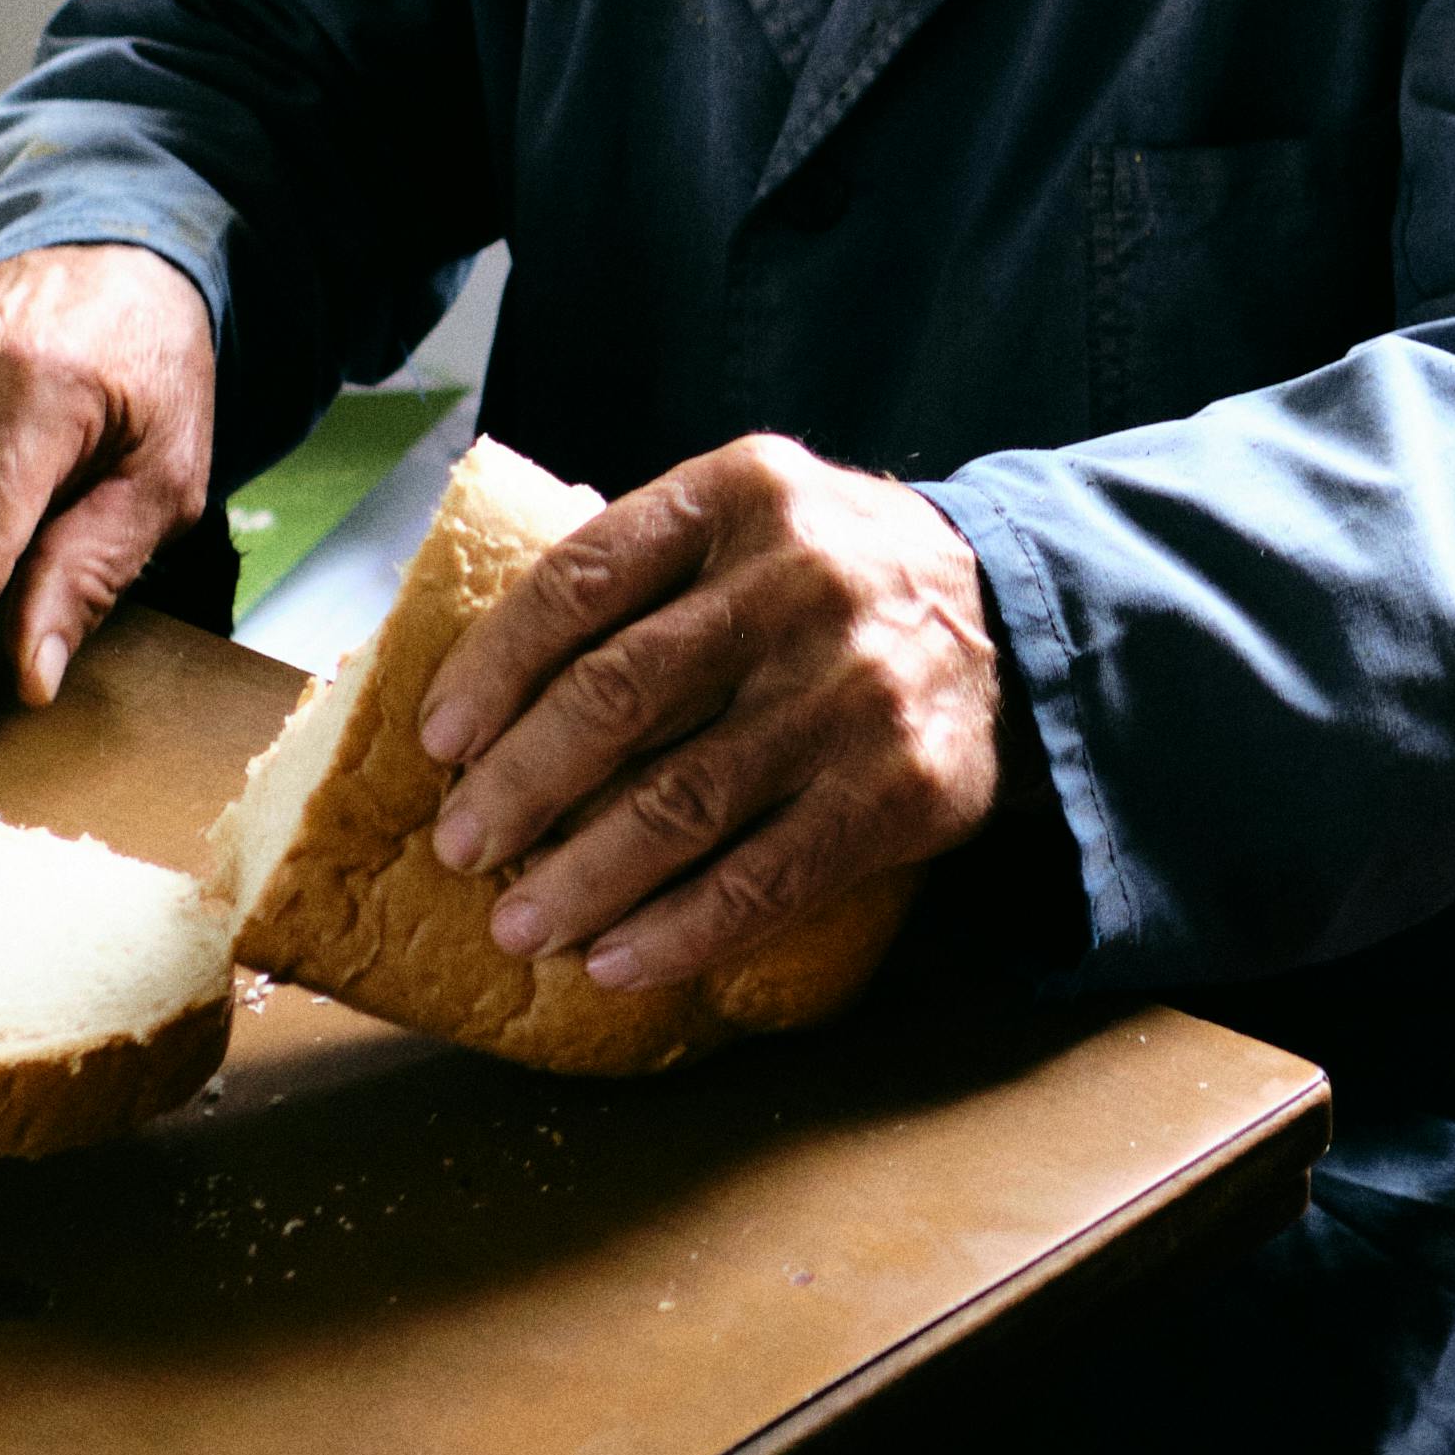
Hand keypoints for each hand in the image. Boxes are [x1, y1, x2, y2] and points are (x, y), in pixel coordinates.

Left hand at [414, 431, 1006, 997]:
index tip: (439, 741)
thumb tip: (481, 688)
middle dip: (518, 786)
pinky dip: (676, 931)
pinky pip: (765, 880)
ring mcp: (853, 692)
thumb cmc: (832, 574)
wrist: (1015, 613)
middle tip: (462, 846)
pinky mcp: (899, 790)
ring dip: (581, 878)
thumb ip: (642, 569)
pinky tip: (616, 960)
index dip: (492, 668)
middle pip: (617, 697)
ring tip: (520, 924)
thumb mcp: (751, 516)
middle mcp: (800, 583)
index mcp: (741, 494)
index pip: (581, 580)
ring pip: (680, 803)